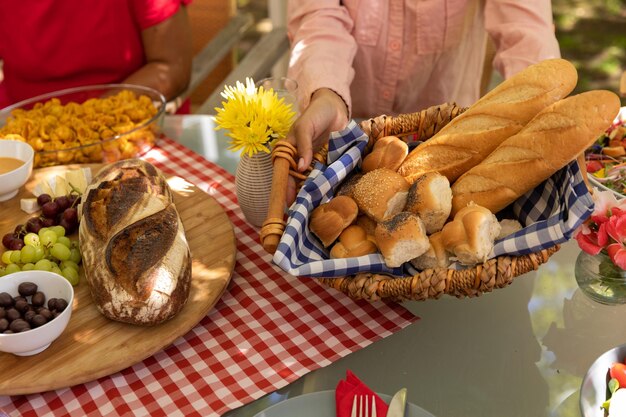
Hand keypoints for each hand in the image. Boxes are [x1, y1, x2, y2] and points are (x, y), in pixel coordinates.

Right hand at [285, 88, 348, 205]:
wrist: (336, 107)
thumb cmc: (316, 113)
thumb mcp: (305, 127)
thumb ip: (303, 146)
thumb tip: (301, 168)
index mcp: (290, 149)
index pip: (284, 171)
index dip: (285, 186)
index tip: (288, 201)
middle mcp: (300, 157)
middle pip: (296, 179)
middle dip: (297, 194)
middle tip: (301, 210)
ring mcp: (314, 160)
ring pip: (310, 179)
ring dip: (311, 192)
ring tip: (313, 208)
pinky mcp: (327, 160)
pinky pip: (324, 174)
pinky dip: (325, 184)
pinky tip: (326, 196)